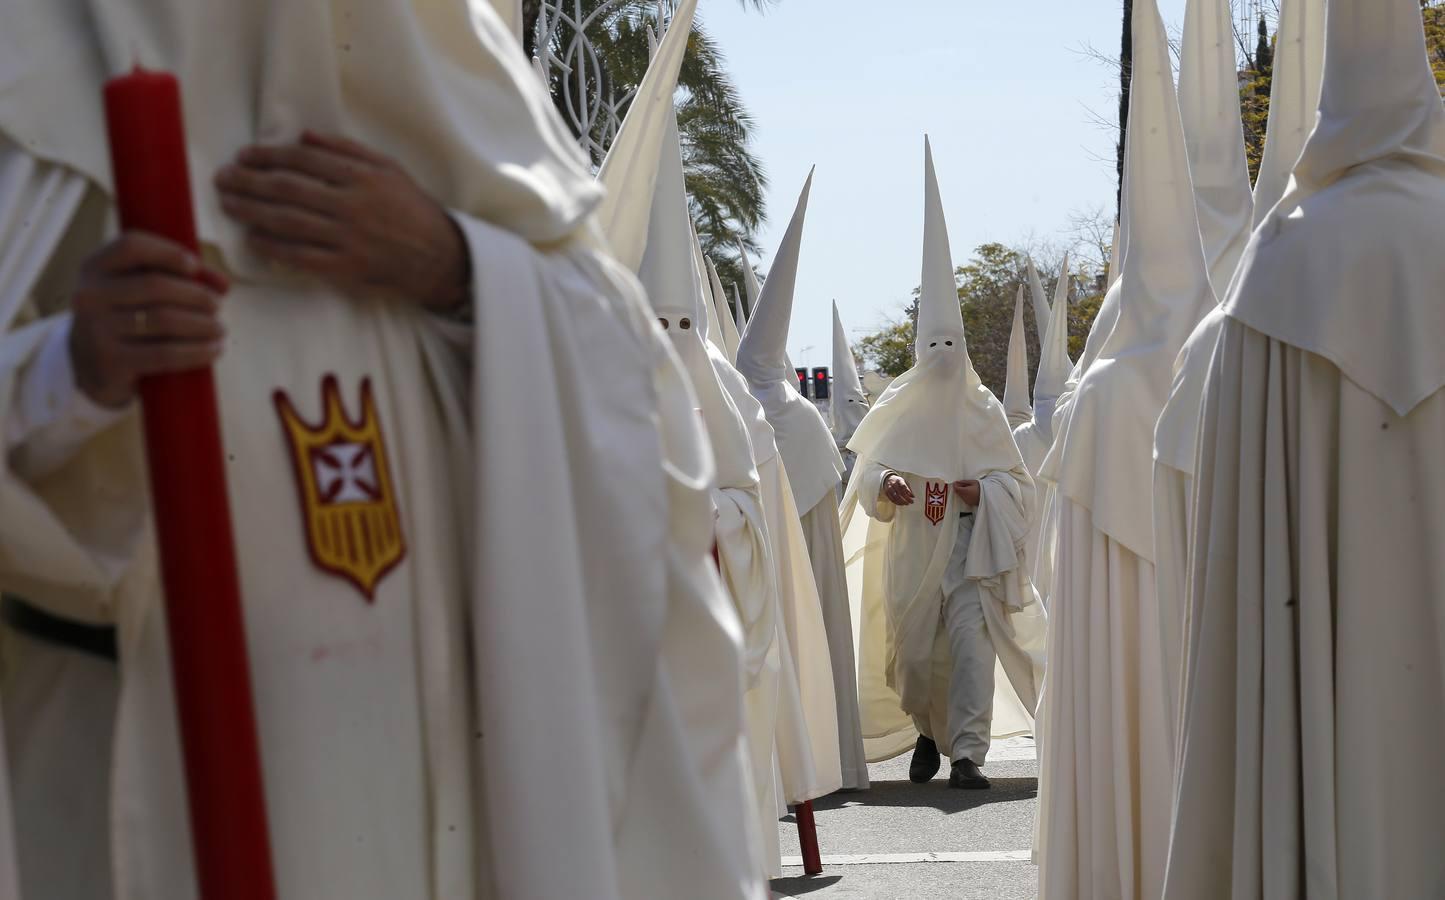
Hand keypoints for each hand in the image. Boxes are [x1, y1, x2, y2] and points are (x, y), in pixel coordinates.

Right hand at [69, 233, 228, 409]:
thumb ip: (180, 277)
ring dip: (203, 324)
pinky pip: (165, 353)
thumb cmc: (127, 319)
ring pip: (164, 320)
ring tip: (220, 329)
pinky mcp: (111, 362)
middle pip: (156, 285)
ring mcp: (97, 330)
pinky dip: (197, 351)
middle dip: (197, 295)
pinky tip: (214, 350)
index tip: (195, 266)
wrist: (90, 368)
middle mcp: (89, 296)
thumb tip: (223, 284)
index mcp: (94, 268)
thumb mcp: (140, 291)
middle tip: (217, 306)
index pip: (131, 246)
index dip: (169, 252)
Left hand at [214, 131, 469, 310]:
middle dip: (248, 181)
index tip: (244, 155)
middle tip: (222, 177)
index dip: (268, 155)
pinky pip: (300, 255)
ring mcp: (348, 239)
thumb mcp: (389, 168)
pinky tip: (253, 238)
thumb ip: (346, 149)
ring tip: (228, 203)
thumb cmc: (412, 209)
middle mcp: (352, 205)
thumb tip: (303, 135)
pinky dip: (273, 246)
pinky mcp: (346, 268)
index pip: (303, 160)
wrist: (440, 257)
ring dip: (251, 211)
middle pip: (287, 189)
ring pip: (287, 221)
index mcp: (361, 176)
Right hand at [882, 473, 914, 505]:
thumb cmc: (898, 482)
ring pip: (896, 497)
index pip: (903, 486)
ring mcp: (889, 488)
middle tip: (911, 502)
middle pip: (900, 492)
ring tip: (906, 504)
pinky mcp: (887, 493)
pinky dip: (897, 503)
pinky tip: (901, 504)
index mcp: (899, 480)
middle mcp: (894, 484)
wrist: (888, 479)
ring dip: (902, 502)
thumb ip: (909, 489)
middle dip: (906, 498)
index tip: (912, 497)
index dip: (908, 492)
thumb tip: (913, 496)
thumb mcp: (905, 482)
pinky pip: (892, 499)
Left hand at [952, 479, 980, 506]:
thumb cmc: (981, 487)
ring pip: (960, 496)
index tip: (956, 482)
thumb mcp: (973, 482)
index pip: (956, 488)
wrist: (987, 495)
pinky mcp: (969, 503)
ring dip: (961, 492)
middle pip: (957, 492)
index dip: (955, 485)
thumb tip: (957, 481)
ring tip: (968, 488)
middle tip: (963, 484)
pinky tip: (970, 493)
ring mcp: (966, 501)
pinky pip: (964, 499)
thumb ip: (964, 482)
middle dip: (958, 488)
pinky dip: (964, 495)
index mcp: (965, 491)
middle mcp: (964, 497)